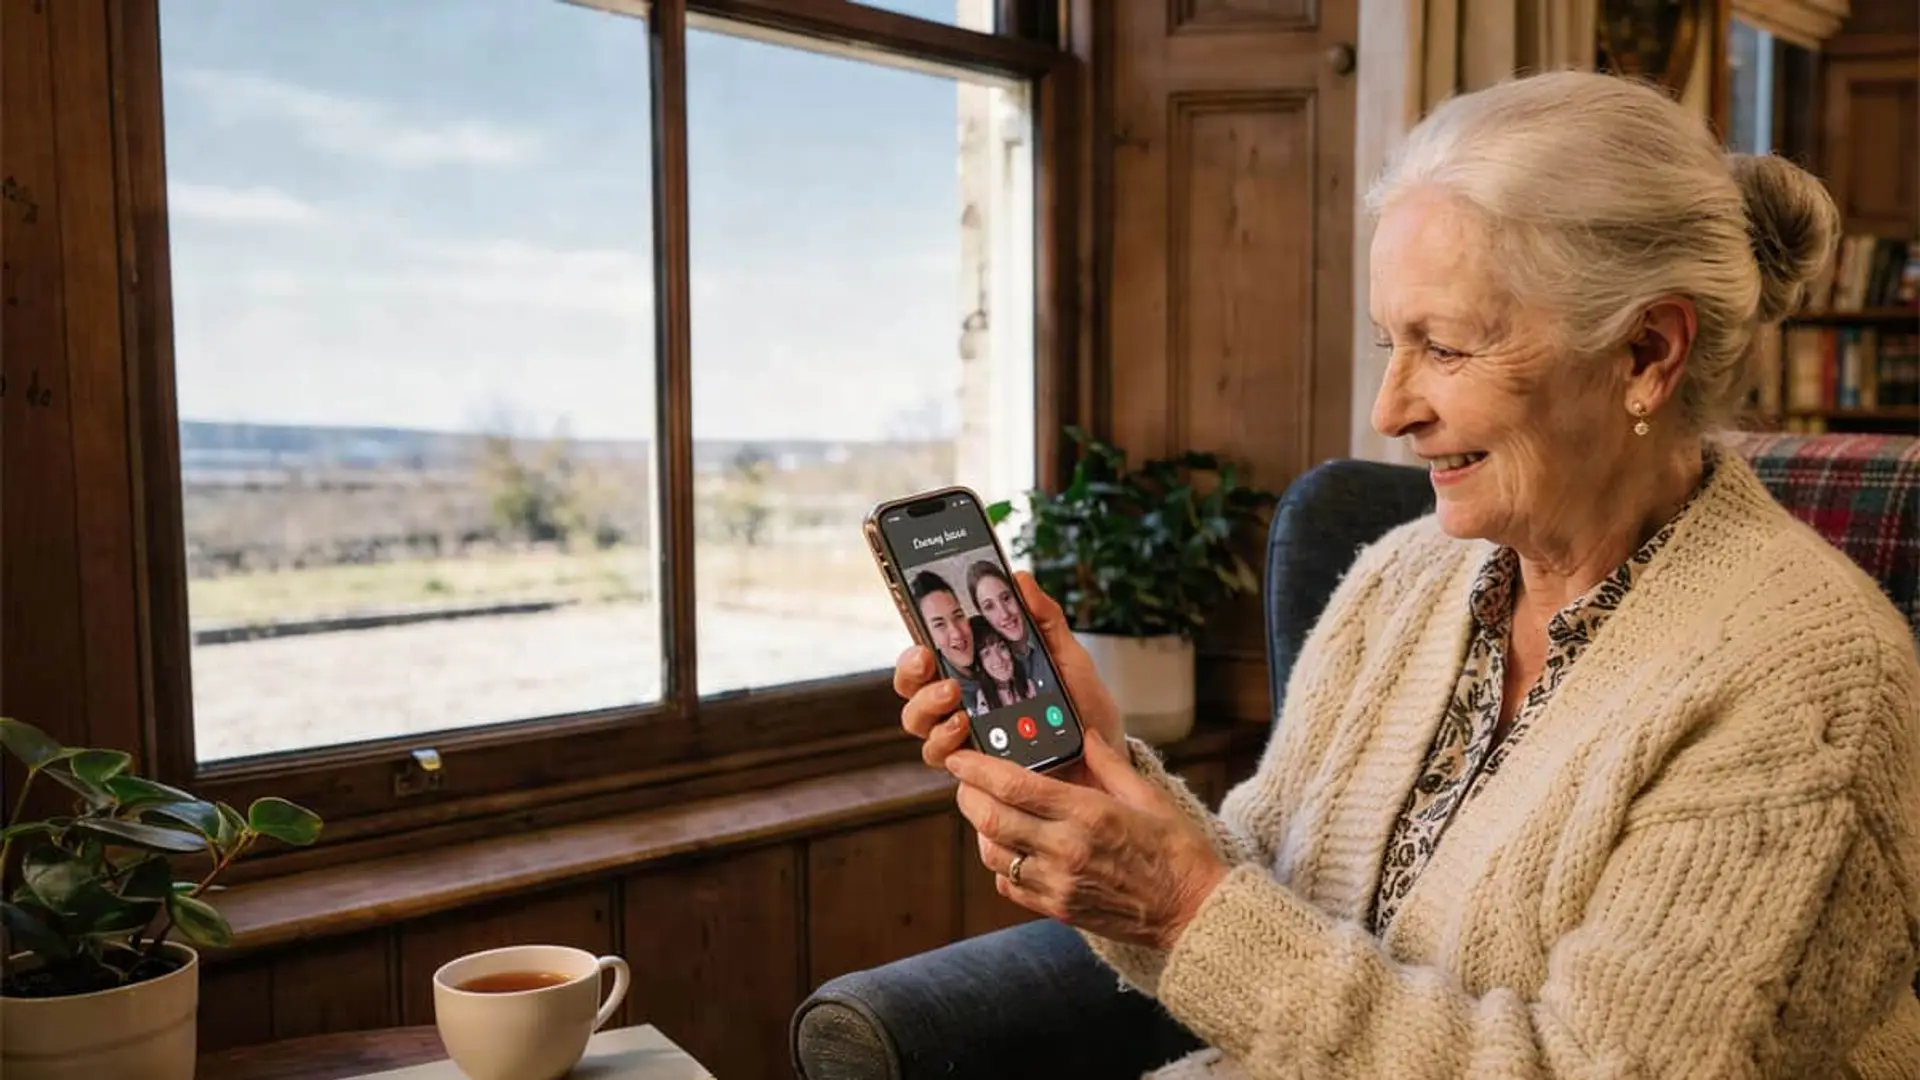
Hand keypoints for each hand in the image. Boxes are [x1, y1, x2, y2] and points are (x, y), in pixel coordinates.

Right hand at [893, 570, 1122, 772]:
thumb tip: (1020, 578)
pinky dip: (945, 745)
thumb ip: (1044, 619)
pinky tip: (964, 733)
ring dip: (926, 707)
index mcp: (976, 672)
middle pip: (911, 689)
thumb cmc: (1083, 707)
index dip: (914, 649)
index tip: (924, 641)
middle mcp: (960, 704)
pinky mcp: (973, 771)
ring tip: (953, 699)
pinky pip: (941, 759)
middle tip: (931, 663)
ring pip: (917, 724)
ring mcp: (964, 738)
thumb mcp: (1068, 658)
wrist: (1106, 759)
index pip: (928, 657)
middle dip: (911, 675)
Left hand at [947, 729, 1227, 950]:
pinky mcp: (1059, 910)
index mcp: (1089, 815)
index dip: (979, 770)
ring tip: (985, 811)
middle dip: (969, 796)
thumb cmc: (1177, 851)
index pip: (1016, 787)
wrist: (1193, 912)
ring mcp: (1059, 884)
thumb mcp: (1150, 797)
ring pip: (995, 854)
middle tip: (965, 780)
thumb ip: (1109, 764)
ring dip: (981, 830)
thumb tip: (1084, 733)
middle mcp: (1067, 850)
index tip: (960, 757)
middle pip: (993, 820)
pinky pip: (1010, 886)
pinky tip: (1011, 848)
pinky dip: (1001, 865)